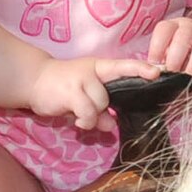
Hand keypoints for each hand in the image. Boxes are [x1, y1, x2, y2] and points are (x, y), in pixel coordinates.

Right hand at [26, 55, 158, 130]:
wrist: (33, 80)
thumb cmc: (62, 88)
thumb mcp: (84, 97)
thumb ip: (100, 109)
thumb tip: (110, 125)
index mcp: (99, 68)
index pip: (124, 66)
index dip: (141, 69)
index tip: (158, 72)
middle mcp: (92, 70)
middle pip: (113, 95)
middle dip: (103, 108)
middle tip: (87, 109)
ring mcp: (81, 79)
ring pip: (101, 105)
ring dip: (91, 116)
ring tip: (79, 115)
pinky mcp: (71, 92)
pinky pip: (88, 113)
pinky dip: (84, 121)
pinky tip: (76, 121)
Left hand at [148, 16, 191, 82]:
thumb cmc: (182, 54)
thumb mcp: (168, 55)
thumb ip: (160, 64)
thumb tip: (152, 76)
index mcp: (173, 26)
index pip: (164, 29)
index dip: (157, 46)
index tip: (155, 64)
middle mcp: (191, 27)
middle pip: (184, 36)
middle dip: (177, 57)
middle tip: (174, 73)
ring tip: (190, 79)